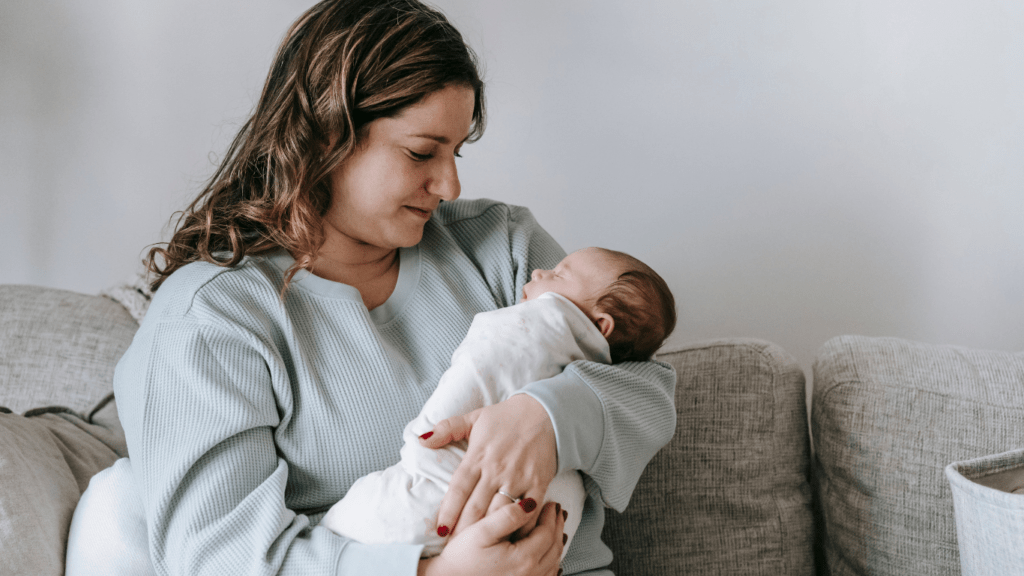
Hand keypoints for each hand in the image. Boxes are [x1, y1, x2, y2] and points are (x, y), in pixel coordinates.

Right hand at [418, 500, 565, 575]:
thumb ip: (507, 516)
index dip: (550, 516)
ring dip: (556, 543)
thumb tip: (531, 504)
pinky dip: (551, 562)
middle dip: (557, 527)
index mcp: (523, 558)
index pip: (547, 533)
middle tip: (556, 511)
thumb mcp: (482, 531)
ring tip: (555, 528)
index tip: (550, 503)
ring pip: (552, 563)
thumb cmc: (462, 557)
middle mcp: (530, 574)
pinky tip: (548, 554)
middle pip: (554, 548)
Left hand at [419, 394, 557, 535]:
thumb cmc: (506, 417)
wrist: (546, 412)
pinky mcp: (538, 483)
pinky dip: (520, 526)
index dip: (448, 512)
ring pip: (500, 512)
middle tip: (455, 547)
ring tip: (479, 548)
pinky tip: (512, 539)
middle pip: (476, 507)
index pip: (458, 489)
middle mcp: (496, 469)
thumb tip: (421, 439)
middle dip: (464, 530)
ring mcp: (518, 477)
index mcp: (478, 455)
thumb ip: (447, 428)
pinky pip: (528, 512)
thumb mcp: (474, 417)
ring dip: (489, 532)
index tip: (440, 530)